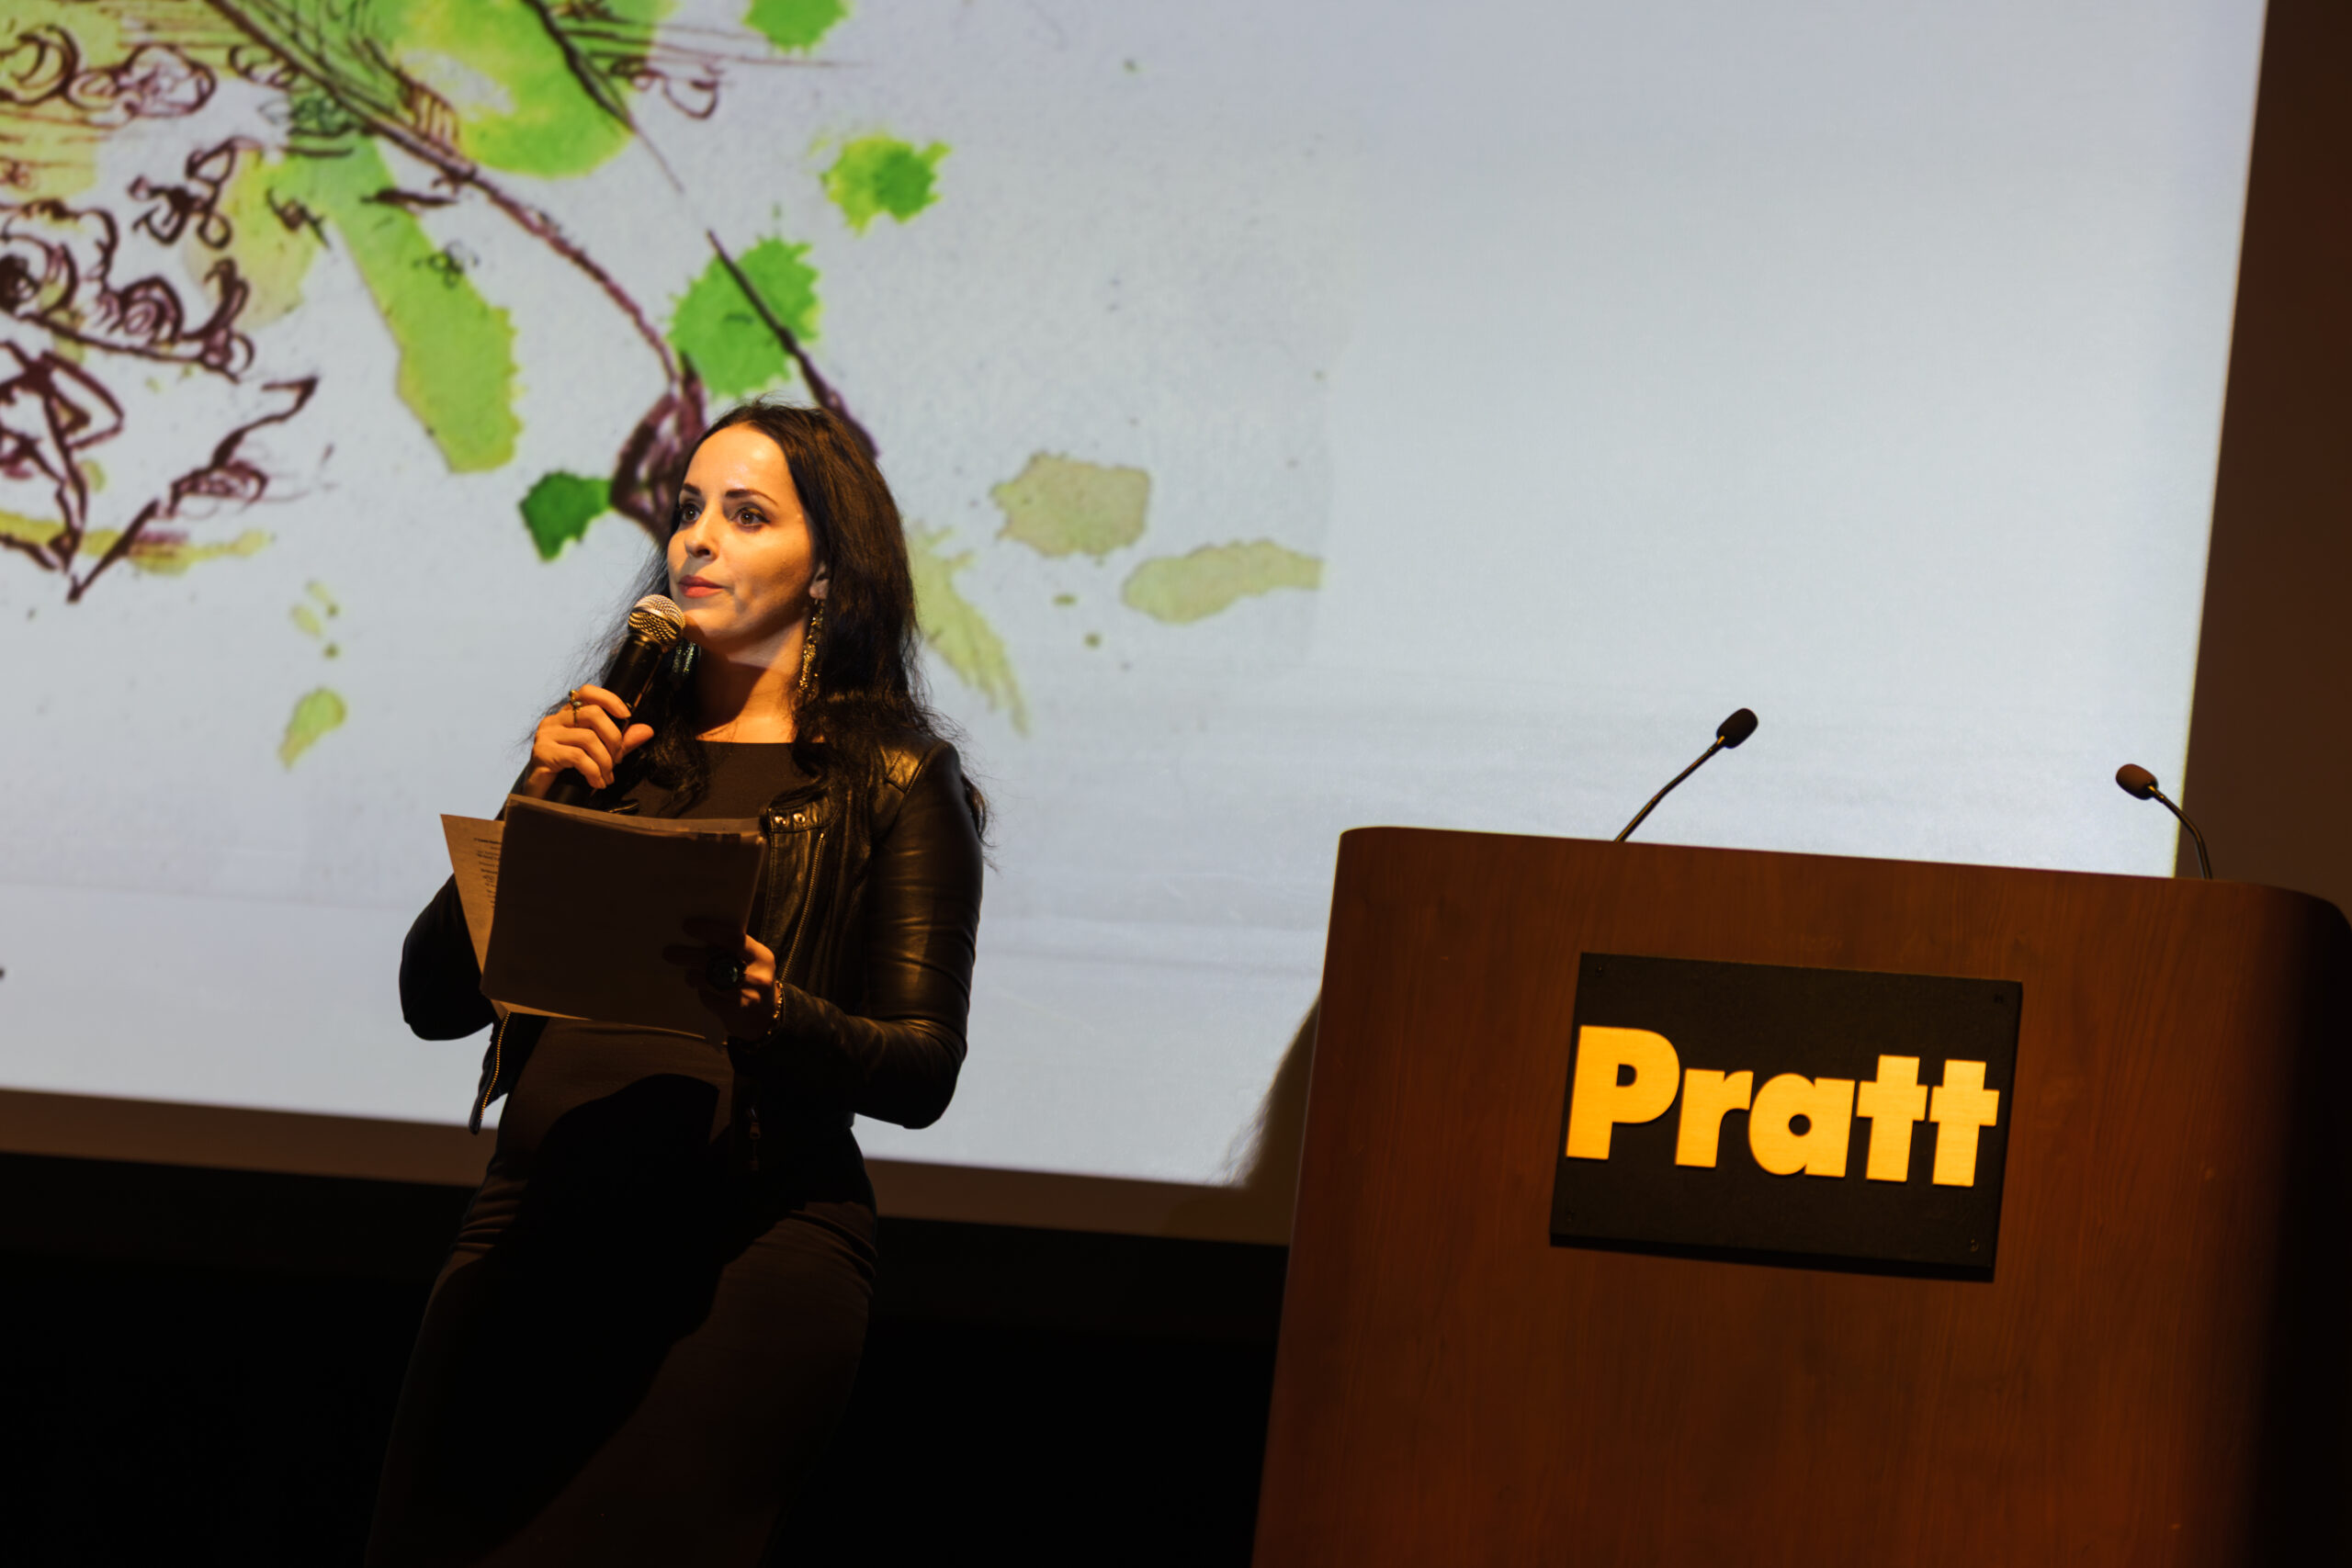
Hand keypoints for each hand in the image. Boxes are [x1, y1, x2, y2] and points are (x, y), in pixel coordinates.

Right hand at [521, 684, 653, 797]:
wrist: (543, 798)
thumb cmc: (570, 773)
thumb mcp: (599, 755)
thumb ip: (621, 743)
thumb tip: (647, 730)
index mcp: (568, 716)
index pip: (587, 692)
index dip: (610, 699)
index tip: (626, 716)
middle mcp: (555, 721)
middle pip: (593, 714)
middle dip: (614, 738)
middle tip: (617, 760)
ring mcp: (546, 736)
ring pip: (588, 738)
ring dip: (605, 761)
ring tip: (607, 777)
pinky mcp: (542, 753)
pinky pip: (577, 756)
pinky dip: (593, 771)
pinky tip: (596, 782)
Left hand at [666, 919, 782, 1039]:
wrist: (765, 1018)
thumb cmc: (752, 982)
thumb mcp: (752, 962)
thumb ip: (732, 951)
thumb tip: (698, 938)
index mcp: (761, 956)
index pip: (734, 939)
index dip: (710, 931)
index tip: (688, 926)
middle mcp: (758, 975)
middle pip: (717, 961)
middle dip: (690, 956)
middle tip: (669, 953)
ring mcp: (748, 995)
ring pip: (710, 981)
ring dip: (694, 976)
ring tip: (689, 975)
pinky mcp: (736, 1012)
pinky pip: (710, 998)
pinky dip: (702, 993)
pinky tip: (702, 990)